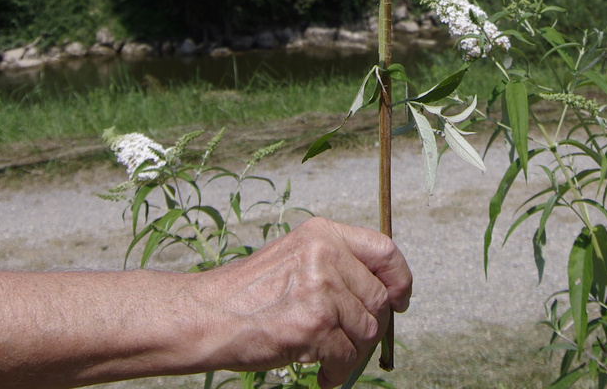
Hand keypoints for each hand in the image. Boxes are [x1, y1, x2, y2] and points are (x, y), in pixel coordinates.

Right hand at [186, 217, 411, 387]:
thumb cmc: (247, 294)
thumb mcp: (293, 257)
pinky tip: (320, 371)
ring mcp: (321, 290)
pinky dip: (336, 371)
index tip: (400, 299)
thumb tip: (383, 294)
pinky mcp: (314, 326)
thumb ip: (335, 265)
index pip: (385, 250)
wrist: (206, 316)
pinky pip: (346, 357)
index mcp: (322, 234)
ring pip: (366, 331)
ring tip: (326, 357)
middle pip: (378, 299)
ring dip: (351, 352)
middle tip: (346, 341)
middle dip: (368, 327)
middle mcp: (325, 256)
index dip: (399, 278)